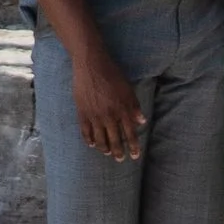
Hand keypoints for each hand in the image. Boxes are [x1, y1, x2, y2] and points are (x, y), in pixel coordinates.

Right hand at [71, 40, 144, 160]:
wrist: (91, 64)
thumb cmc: (112, 74)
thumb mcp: (128, 88)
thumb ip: (134, 106)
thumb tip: (142, 122)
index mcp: (122, 110)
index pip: (130, 133)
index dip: (133, 146)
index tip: (135, 156)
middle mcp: (109, 116)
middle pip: (114, 140)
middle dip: (118, 152)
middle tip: (120, 159)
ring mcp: (94, 115)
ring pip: (99, 139)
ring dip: (104, 148)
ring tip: (107, 153)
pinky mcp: (82, 112)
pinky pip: (85, 131)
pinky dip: (88, 139)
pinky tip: (91, 144)